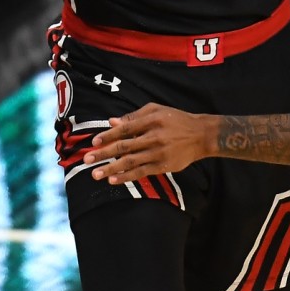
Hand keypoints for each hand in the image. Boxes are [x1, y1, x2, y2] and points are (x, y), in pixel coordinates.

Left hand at [82, 103, 212, 183]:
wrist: (201, 135)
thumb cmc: (176, 120)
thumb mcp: (156, 110)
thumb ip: (133, 117)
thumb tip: (111, 122)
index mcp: (151, 120)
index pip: (125, 129)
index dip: (108, 136)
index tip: (94, 142)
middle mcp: (154, 137)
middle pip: (124, 146)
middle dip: (104, 154)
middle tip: (87, 160)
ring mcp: (158, 153)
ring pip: (130, 162)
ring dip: (111, 168)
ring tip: (96, 174)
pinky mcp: (163, 166)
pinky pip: (141, 172)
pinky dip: (126, 176)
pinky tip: (113, 180)